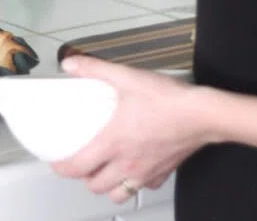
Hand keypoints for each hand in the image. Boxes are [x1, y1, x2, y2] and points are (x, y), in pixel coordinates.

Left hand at [51, 56, 212, 205]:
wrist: (201, 114)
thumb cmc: (165, 99)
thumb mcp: (126, 76)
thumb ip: (95, 69)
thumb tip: (70, 63)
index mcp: (112, 142)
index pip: (77, 167)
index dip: (61, 168)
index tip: (56, 162)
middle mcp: (126, 163)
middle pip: (95, 186)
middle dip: (84, 178)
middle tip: (82, 162)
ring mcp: (144, 172)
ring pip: (118, 193)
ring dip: (107, 186)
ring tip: (104, 171)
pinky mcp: (162, 173)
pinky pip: (143, 187)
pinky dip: (134, 183)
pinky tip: (135, 167)